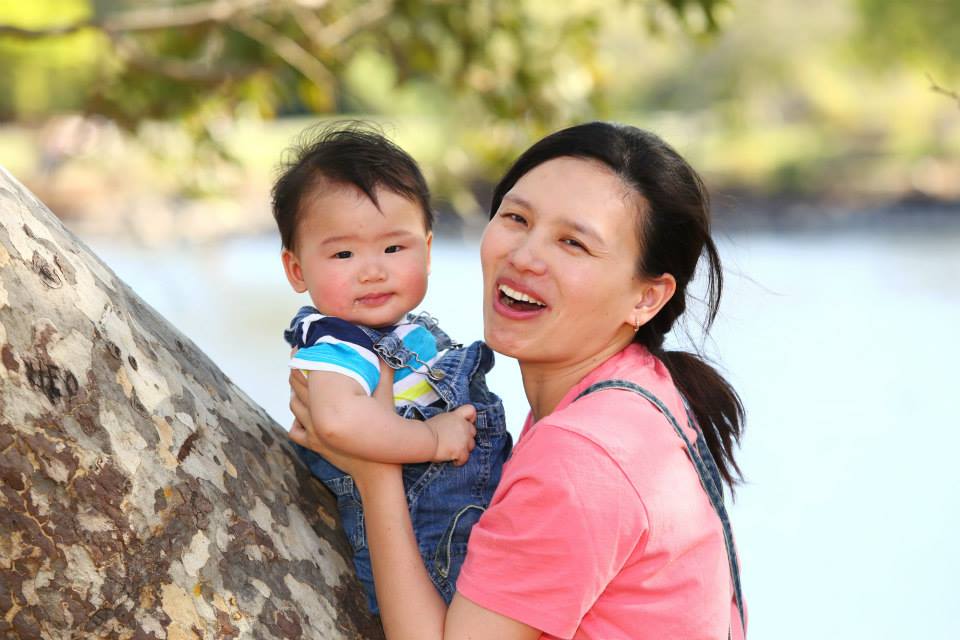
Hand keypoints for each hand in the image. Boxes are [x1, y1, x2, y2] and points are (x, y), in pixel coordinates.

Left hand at [288, 366, 396, 483]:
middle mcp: (316, 414)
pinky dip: (296, 420)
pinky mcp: (314, 445)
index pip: (309, 375)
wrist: (376, 470)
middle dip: (296, 372)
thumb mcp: (386, 399)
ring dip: (295, 394)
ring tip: (299, 385)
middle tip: (297, 359)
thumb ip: (384, 374)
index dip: (304, 359)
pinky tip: (303, 416)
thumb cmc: (382, 433)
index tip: (302, 349)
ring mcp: (313, 431)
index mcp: (330, 401)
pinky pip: (295, 431)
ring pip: (294, 407)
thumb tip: (385, 355)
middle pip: (297, 388)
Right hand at [425, 405, 476, 465]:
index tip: (467, 423)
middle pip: (473, 432)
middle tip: (456, 442)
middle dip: (466, 437)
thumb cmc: (426, 431)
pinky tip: (453, 461)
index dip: (471, 417)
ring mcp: (464, 438)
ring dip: (464, 449)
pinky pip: (465, 458)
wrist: (424, 439)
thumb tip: (451, 430)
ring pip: (471, 446)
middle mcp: (463, 425)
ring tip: (454, 453)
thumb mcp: (440, 420)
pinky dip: (459, 461)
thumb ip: (450, 423)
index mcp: (456, 416)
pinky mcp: (461, 451)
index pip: (470, 410)